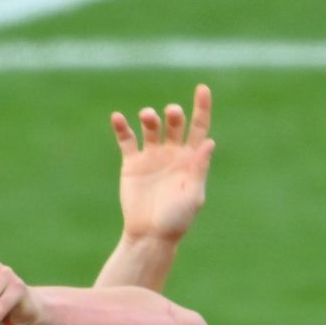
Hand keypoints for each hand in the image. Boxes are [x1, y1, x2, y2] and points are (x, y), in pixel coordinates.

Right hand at [113, 85, 214, 243]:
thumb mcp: (193, 196)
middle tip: (170, 113)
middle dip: (174, 114)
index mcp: (191, 158)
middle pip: (175, 123)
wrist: (149, 236)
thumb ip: (199, 169)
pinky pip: (126, 140)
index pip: (199, 126)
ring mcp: (151, 157)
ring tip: (147, 116)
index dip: (202, 107)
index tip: (202, 88)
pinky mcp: (132, 163)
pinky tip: (116, 117)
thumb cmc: (176, 220)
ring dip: (149, 117)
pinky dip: (121, 127)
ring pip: (151, 126)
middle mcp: (172, 153)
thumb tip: (209, 142)